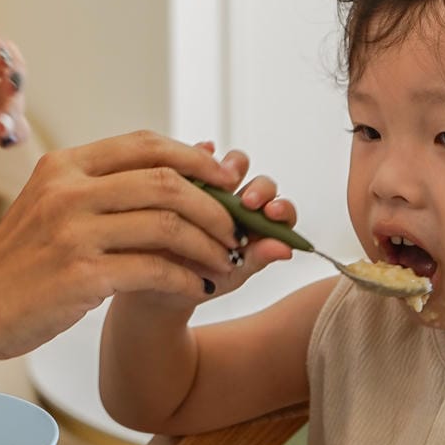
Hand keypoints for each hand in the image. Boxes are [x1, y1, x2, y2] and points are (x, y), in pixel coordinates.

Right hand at [0, 131, 257, 357]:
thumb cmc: (23, 260)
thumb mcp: (55, 205)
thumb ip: (108, 186)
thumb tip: (186, 165)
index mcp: (65, 165)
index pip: (146, 144)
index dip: (197, 158)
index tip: (227, 178)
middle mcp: (68, 191)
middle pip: (167, 183)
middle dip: (215, 207)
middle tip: (237, 230)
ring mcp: (72, 233)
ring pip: (168, 225)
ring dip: (209, 245)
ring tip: (227, 261)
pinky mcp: (79, 277)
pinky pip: (155, 270)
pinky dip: (188, 278)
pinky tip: (201, 286)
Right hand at [192, 142, 295, 298]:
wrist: (160, 289)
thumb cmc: (202, 281)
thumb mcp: (229, 275)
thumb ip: (257, 259)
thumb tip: (285, 249)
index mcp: (256, 226)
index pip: (278, 209)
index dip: (280, 208)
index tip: (272, 213)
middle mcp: (237, 205)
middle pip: (257, 183)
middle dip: (258, 189)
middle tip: (248, 202)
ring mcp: (211, 191)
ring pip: (226, 168)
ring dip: (225, 169)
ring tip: (215, 182)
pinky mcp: (184, 182)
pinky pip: (191, 162)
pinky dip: (194, 155)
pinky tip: (189, 163)